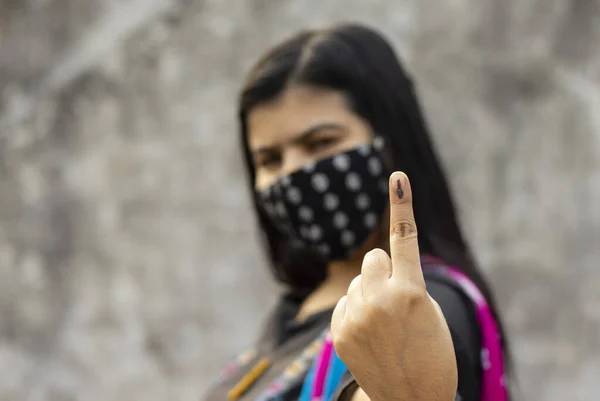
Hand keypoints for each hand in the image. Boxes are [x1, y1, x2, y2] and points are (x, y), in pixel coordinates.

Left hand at [331, 172, 456, 400]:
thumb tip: (372, 265)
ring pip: (357, 281)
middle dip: (383, 272)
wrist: (410, 399)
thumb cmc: (429, 353)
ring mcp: (356, 317)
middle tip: (396, 302)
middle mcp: (380, 301)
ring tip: (384, 327)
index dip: (402, 206)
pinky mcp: (339, 332)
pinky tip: (369, 335)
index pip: (405, 240)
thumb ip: (404, 283)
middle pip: (373, 259)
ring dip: (369, 295)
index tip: (397, 176)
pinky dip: (355, 312)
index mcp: (412, 293)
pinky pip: (344, 302)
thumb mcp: (428, 313)